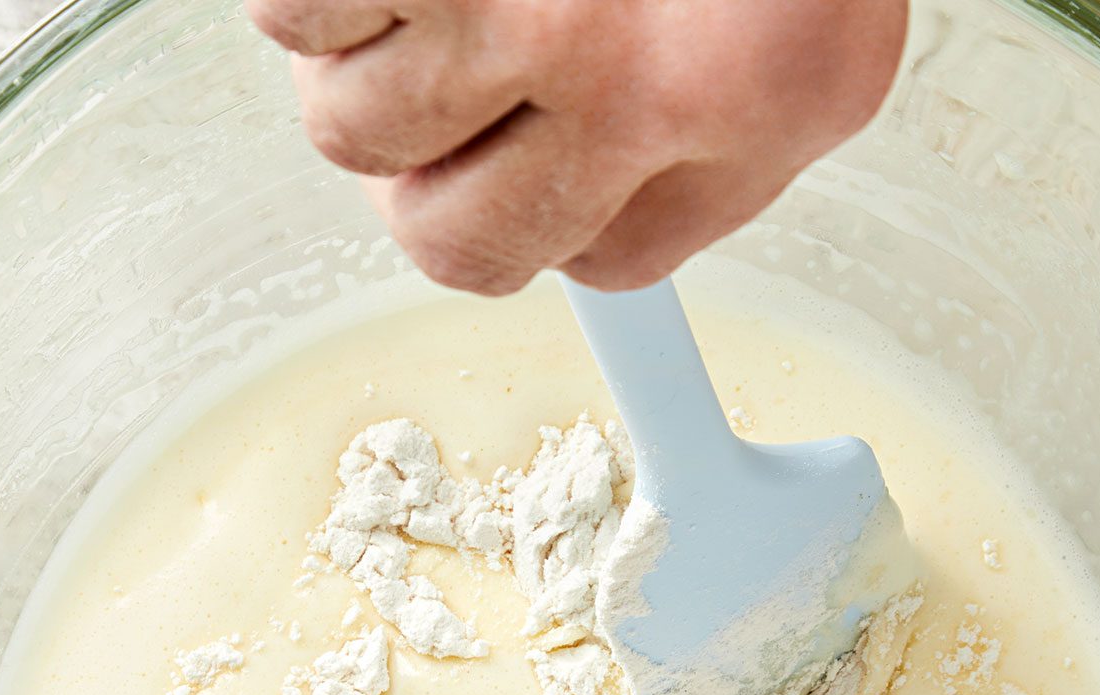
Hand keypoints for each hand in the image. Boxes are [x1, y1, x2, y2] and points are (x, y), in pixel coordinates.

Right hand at [247, 0, 908, 294]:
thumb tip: (583, 235)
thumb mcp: (809, 1)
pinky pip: (290, 18)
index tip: (519, 155)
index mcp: (751, 93)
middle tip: (450, 51)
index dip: (546, 208)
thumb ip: (715, 129)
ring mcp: (510, 4)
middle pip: (453, 242)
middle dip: (433, 160)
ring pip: (352, 130)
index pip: (604, 264)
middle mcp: (629, 73)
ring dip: (362, 49)